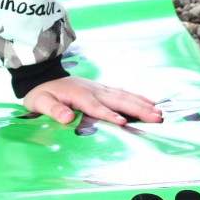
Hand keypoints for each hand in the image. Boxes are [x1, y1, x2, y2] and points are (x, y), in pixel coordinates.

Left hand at [23, 76, 162, 126]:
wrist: (43, 76)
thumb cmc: (42, 93)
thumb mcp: (40, 102)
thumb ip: (53, 109)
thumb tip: (66, 118)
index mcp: (78, 94)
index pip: (95, 106)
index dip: (109, 115)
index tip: (123, 123)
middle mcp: (92, 89)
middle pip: (117, 99)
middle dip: (137, 109)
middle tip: (155, 118)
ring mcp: (99, 87)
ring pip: (123, 95)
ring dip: (142, 104)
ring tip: (159, 113)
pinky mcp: (102, 89)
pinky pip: (122, 93)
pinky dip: (137, 97)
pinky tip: (150, 103)